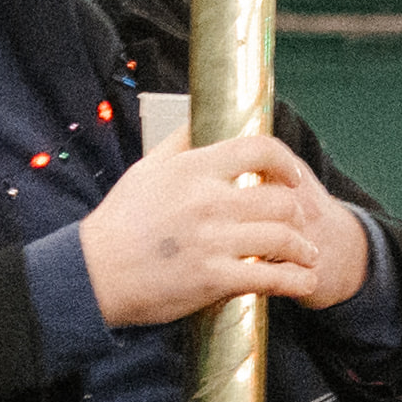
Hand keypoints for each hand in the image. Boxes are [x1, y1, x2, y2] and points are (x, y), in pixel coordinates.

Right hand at [78, 128, 365, 329]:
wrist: (94, 273)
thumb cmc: (120, 222)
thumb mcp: (145, 170)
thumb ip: (179, 144)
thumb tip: (202, 119)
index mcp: (194, 169)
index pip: (259, 149)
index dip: (287, 162)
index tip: (295, 178)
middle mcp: (208, 200)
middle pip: (281, 198)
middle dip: (299, 213)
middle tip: (302, 224)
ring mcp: (212, 241)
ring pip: (283, 238)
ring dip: (303, 249)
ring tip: (307, 254)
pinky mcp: (213, 278)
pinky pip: (270, 277)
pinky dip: (295, 281)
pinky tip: (305, 282)